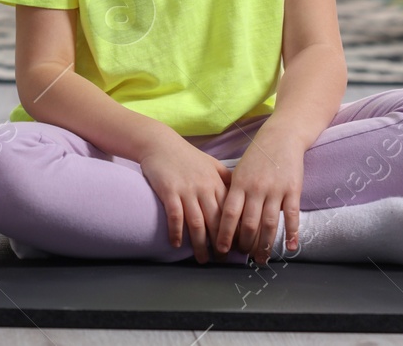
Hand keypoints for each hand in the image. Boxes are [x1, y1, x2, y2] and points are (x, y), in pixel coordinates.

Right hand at [136, 133, 231, 263]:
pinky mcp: (169, 191)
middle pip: (216, 222)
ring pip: (197, 223)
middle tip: (222, 260)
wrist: (160, 143)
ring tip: (202, 259)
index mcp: (217, 183)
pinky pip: (175, 216)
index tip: (238, 248)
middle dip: (221, 244)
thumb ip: (227, 180)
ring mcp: (186, 190)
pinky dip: (176, 232)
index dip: (235, 232)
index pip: (231, 213)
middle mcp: (205, 188)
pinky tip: (176, 244)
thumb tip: (243, 196)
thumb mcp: (212, 164)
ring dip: (200, 245)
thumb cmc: (186, 156)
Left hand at [215, 131, 304, 264]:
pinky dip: (291, 233)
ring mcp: (275, 190)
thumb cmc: (257, 158)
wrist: (281, 138)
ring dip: (264, 245)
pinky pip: (292, 216)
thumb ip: (233, 193)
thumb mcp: (239, 172)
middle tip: (243, 256)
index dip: (224, 233)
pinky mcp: (293, 190)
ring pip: (269, 224)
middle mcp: (256, 188)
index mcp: (239, 184)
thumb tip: (221, 219)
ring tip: (261, 259)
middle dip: (245, 244)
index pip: (228, 214)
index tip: (222, 249)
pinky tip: (290, 248)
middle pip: (249, 223)